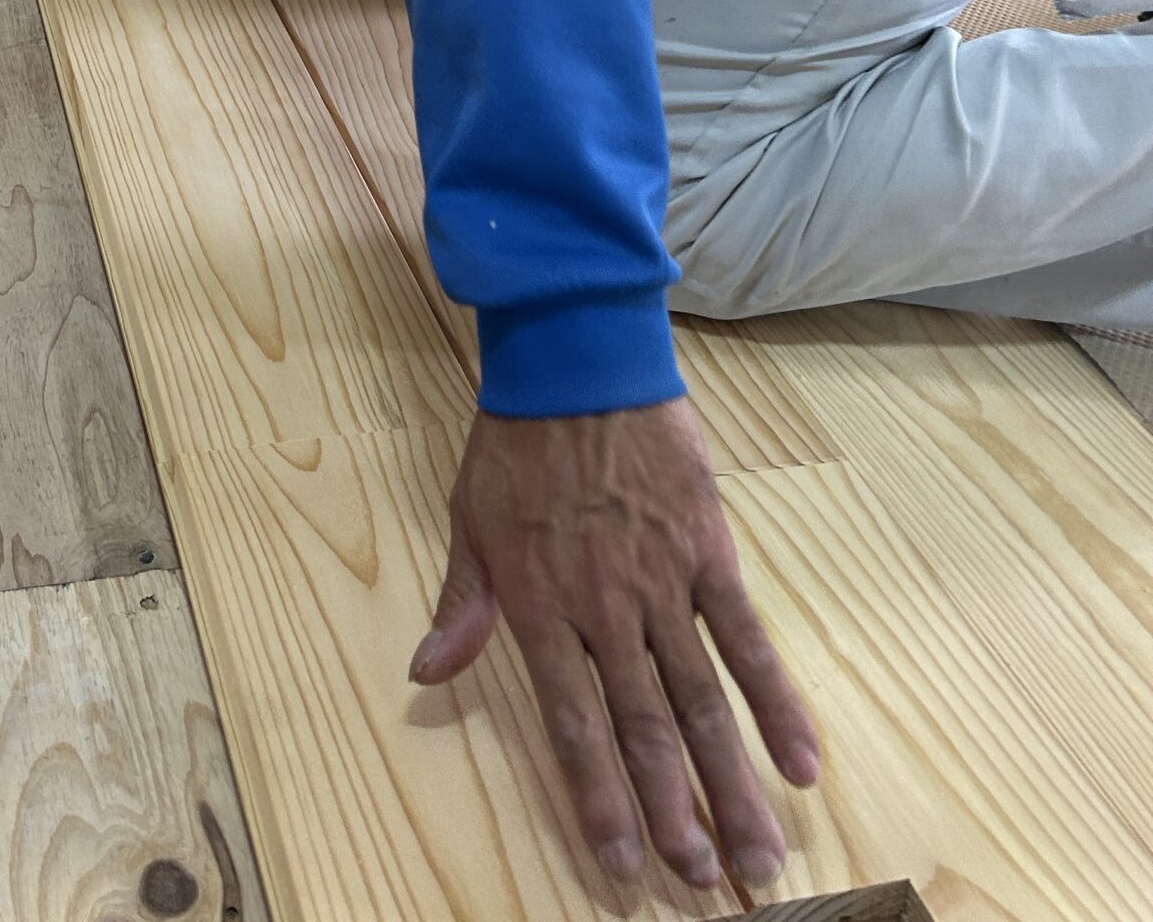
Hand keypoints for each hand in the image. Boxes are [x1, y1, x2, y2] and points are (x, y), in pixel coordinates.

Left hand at [412, 399, 817, 891]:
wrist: (579, 355)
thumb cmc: (516, 439)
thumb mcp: (469, 518)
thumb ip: (462, 603)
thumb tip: (425, 675)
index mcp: (542, 606)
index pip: (573, 724)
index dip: (600, 798)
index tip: (626, 864)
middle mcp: (606, 608)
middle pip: (647, 727)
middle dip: (676, 812)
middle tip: (705, 884)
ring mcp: (663, 581)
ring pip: (702, 698)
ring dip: (731, 781)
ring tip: (758, 857)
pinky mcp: (709, 549)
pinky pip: (748, 636)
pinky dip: (776, 700)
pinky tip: (801, 761)